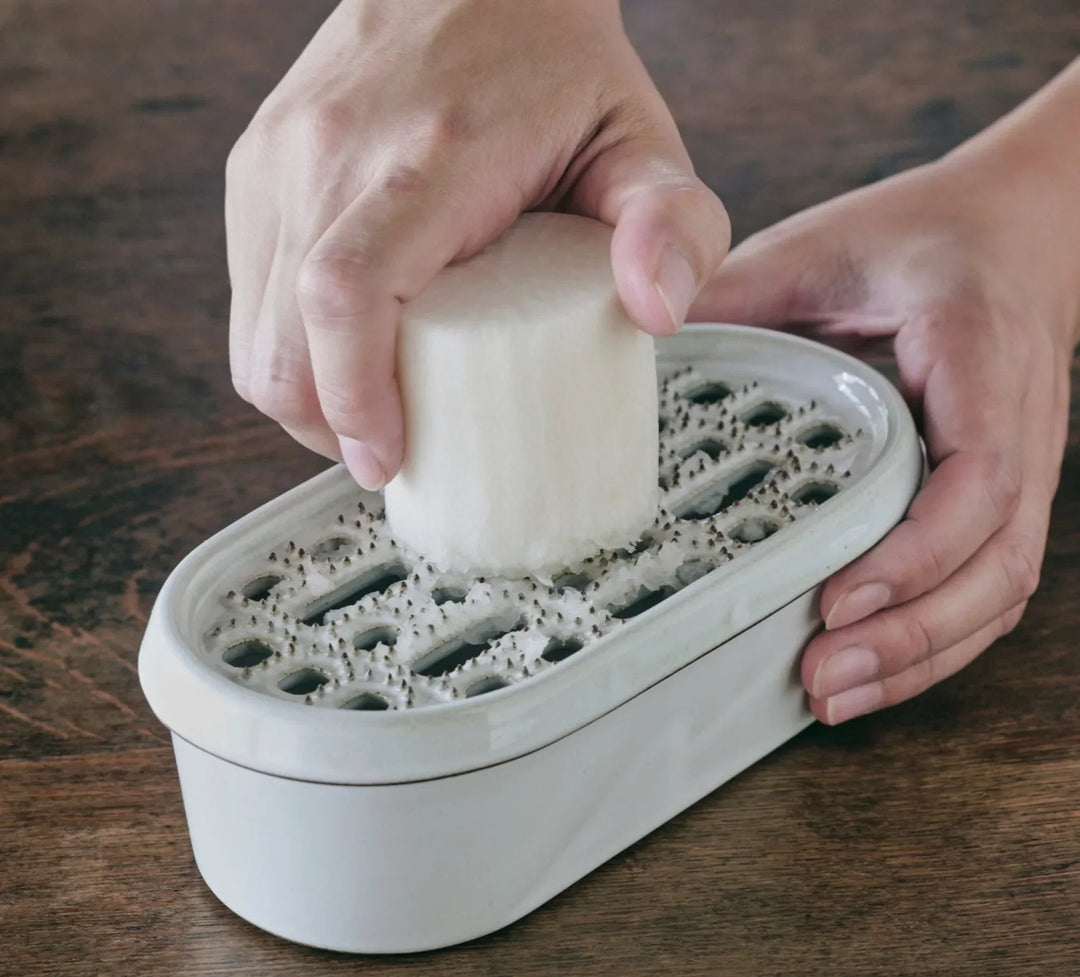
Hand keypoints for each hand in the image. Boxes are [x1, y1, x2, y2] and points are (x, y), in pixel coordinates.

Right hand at [226, 0, 728, 487]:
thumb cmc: (557, 67)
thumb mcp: (641, 140)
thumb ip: (674, 221)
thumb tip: (656, 313)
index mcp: (427, 155)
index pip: (347, 292)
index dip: (353, 399)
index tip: (387, 460)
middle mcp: (330, 152)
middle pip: (281, 337)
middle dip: (324, 425)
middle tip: (386, 457)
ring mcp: (281, 157)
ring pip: (252, 327)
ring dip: (301, 395)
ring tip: (365, 418)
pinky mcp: (259, 166)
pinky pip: (251, 290)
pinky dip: (289, 347)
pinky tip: (342, 359)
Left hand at [692, 151, 1076, 723]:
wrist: (1015, 228)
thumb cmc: (915, 235)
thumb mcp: (818, 246)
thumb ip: (736, 290)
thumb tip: (635, 349)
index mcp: (977, 354)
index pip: (978, 474)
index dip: (916, 552)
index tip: (838, 600)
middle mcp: (1021, 423)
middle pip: (998, 561)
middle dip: (911, 634)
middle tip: (820, 677)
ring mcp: (1025, 465)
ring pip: (1001, 589)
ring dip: (923, 655)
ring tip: (836, 697)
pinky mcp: (1005, 492)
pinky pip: (990, 583)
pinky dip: (938, 639)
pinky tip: (875, 671)